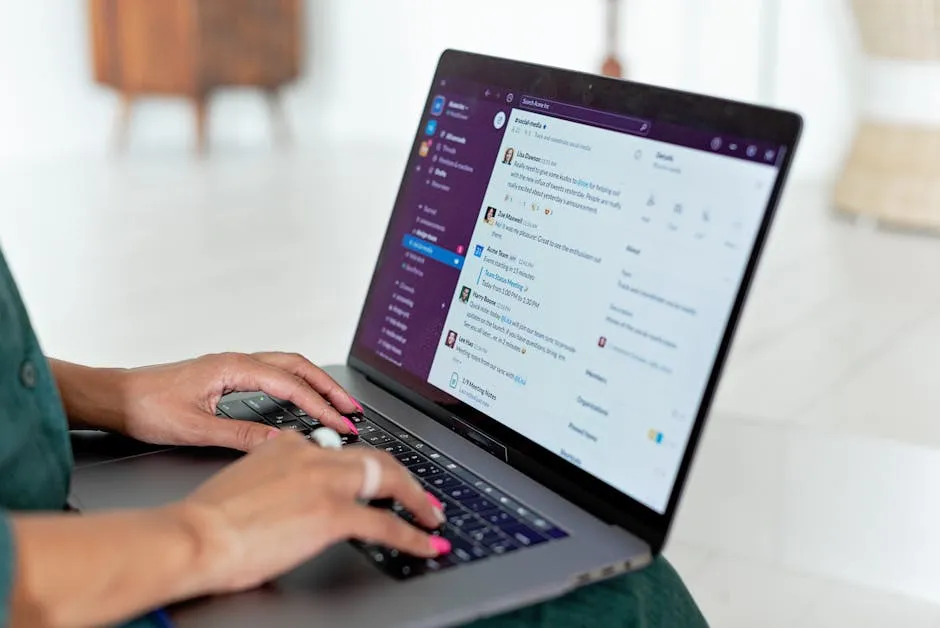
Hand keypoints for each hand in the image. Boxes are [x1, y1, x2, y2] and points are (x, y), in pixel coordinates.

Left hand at [116, 352, 361, 450]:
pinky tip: (301, 400)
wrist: (114, 398)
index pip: (291, 385)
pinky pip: (273, 374)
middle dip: (329, 387)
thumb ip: (240, 436)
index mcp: (232, 368)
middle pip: (297, 366)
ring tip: (336, 404)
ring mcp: (232, 367)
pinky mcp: (226, 376)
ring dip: (314, 383)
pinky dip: (296, 385)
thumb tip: (279, 443)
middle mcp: (236, 362)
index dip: (320, 405)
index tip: (341, 423)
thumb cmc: (145, 408)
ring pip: (286, 367)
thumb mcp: (195, 428)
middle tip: (353, 409)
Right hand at [171, 432, 449, 593]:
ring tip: (431, 516)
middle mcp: (312, 456)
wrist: (193, 535)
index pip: (342, 451)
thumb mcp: (246, 481)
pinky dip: (412, 535)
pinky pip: (386, 524)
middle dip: (405, 478)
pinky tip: (425, 544)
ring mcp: (325, 483)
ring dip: (418, 501)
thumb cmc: (208, 520)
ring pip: (389, 481)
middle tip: (421, 497)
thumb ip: (275, 477)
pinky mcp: (332, 514)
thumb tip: (290, 494)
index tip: (378, 477)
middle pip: (376, 459)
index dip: (368, 466)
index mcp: (290, 446)